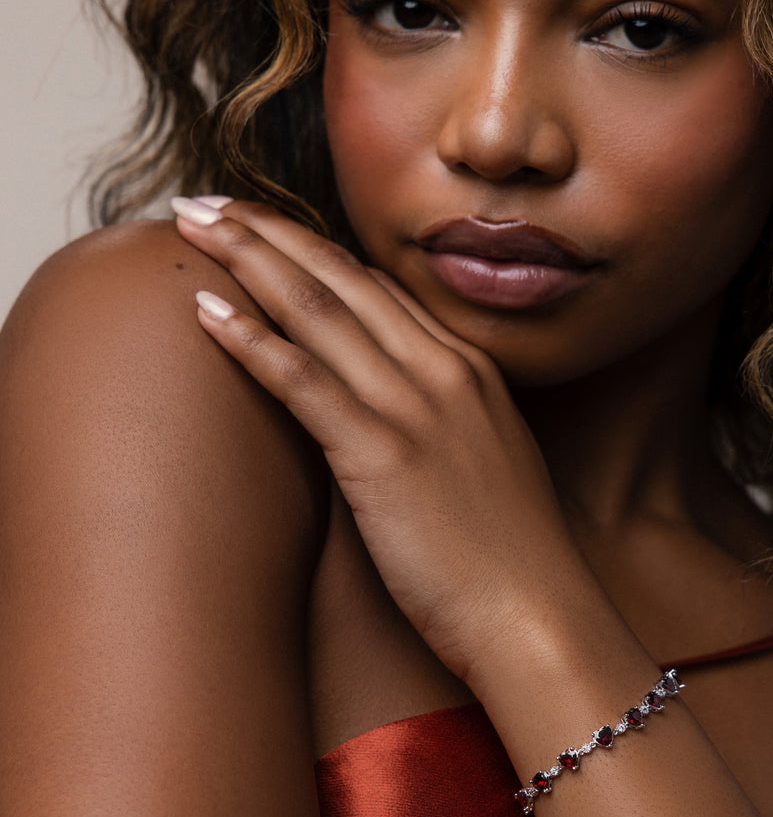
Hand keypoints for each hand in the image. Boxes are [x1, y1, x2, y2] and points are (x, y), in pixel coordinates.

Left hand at [172, 197, 585, 680]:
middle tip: (205, 201)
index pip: (379, 288)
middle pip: (341, 279)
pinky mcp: (382, 453)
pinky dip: (251, 340)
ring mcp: (415, 406)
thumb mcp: (484, 464)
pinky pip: (303, 378)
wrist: (539, 614)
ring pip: (317, 310)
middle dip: (267, 230)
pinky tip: (206, 312)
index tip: (266, 231)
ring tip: (190, 226)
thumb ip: (441, 420)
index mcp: (470, 369)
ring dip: (247, 259)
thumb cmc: (511, 555)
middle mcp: (443, 371)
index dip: (314, 251)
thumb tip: (389, 411)